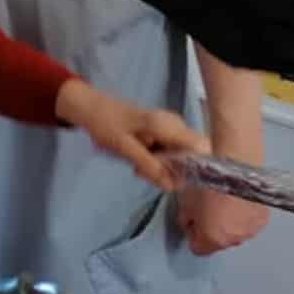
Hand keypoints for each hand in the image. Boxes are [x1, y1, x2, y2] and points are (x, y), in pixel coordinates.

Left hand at [54, 78, 210, 189]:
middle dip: (173, 171)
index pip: (202, 148)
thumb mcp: (125, 148)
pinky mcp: (163, 131)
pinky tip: (138, 160)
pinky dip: (156, 160)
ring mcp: (170, 127)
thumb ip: (149, 166)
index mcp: (169, 126)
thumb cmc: (106, 124)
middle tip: (143, 172)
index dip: (198, 167)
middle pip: (191, 155)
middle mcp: (175, 125)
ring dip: (162, 167)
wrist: (90, 108)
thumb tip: (172, 186)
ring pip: (179, 155)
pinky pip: (169, 151)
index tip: (175, 180)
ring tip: (136, 167)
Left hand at [178, 181, 270, 254]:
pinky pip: (250, 223)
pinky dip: (245, 216)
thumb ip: (186, 220)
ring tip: (227, 204)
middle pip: (218, 242)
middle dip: (213, 230)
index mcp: (211, 240)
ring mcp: (250, 231)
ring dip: (230, 224)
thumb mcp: (185, 203)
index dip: (194, 236)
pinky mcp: (262, 219)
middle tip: (210, 210)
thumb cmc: (210, 183)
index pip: (198, 249)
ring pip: (235, 234)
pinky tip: (240, 202)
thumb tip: (189, 223)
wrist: (236, 168)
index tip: (193, 224)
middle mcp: (232, 241)